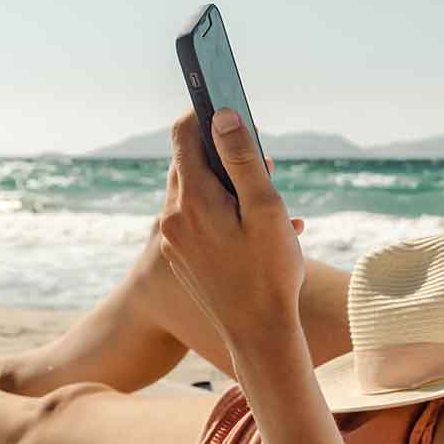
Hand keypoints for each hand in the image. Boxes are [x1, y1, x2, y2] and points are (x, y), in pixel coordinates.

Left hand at [158, 109, 306, 349]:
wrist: (259, 336)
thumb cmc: (271, 273)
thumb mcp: (266, 209)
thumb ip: (243, 158)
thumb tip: (223, 115)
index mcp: (192, 201)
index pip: (184, 135)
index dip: (205, 114)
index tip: (227, 107)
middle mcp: (172, 219)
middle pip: (187, 163)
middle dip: (221, 154)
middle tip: (259, 164)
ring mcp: (173, 242)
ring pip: (192, 193)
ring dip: (222, 186)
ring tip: (260, 198)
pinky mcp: (179, 259)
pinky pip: (194, 221)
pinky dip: (219, 213)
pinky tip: (252, 230)